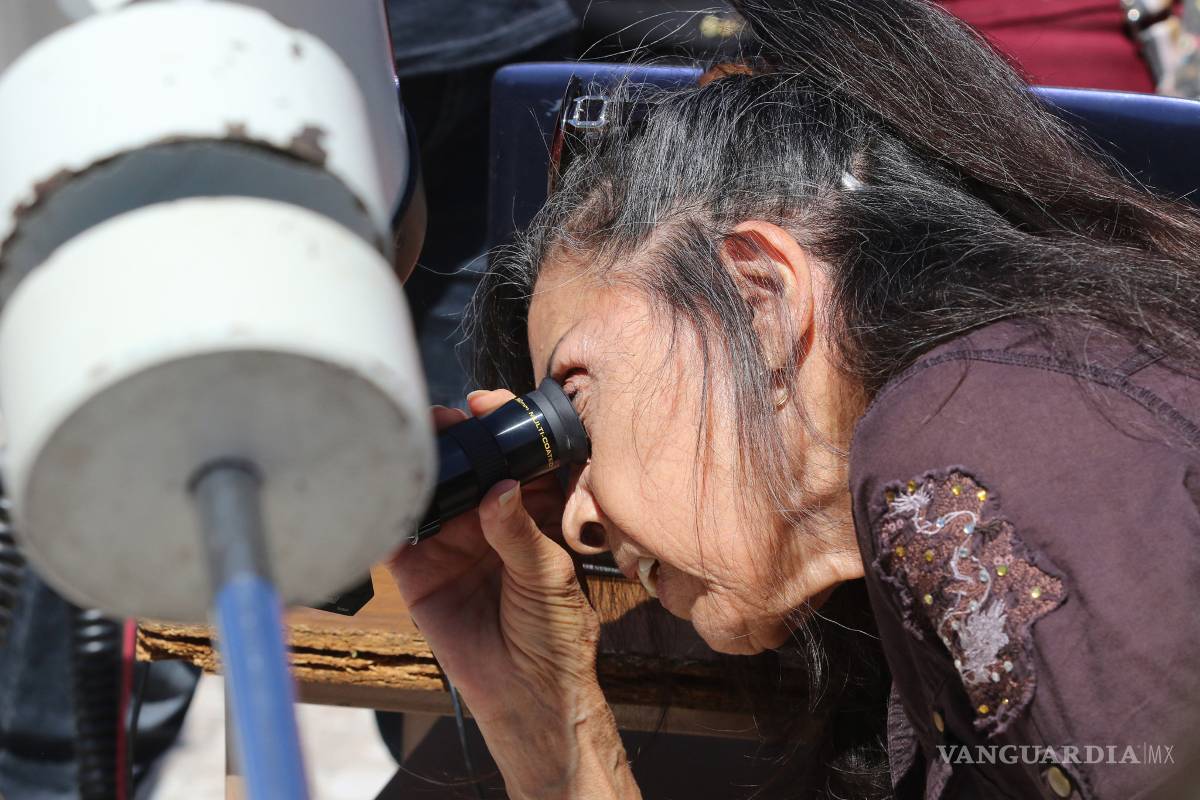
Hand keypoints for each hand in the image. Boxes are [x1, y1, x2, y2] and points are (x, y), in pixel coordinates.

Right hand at [387, 391, 638, 797]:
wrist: (526, 693)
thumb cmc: (554, 634)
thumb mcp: (549, 577)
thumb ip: (521, 531)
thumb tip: (499, 488)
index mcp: (532, 514)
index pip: (517, 458)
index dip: (505, 426)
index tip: (490, 405)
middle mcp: (490, 521)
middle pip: (470, 466)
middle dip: (458, 437)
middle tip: (447, 419)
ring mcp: (452, 543)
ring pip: (433, 491)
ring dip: (422, 465)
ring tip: (414, 441)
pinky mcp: (419, 571)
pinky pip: (398, 535)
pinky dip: (386, 512)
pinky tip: (381, 487)